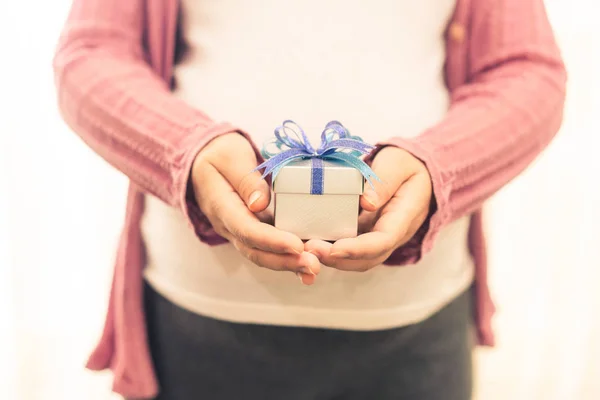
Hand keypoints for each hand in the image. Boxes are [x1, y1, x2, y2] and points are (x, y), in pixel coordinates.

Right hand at [191, 133, 319, 283]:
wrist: (205, 163)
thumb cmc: (220, 155)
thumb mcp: (231, 157)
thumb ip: (246, 180)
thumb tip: (260, 204)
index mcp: (221, 207)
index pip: (247, 230)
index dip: (272, 241)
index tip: (297, 245)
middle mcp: (229, 226)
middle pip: (256, 252)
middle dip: (285, 261)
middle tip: (313, 265)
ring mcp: (240, 232)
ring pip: (263, 255)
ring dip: (290, 264)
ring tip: (315, 268)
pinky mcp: (253, 231)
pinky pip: (270, 249)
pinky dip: (290, 258)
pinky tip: (310, 262)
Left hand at [305, 146, 432, 271]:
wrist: (418, 175)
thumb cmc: (406, 166)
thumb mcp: (397, 164)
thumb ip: (383, 182)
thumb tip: (368, 202)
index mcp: (404, 217)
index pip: (383, 241)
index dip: (357, 249)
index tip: (333, 248)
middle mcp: (392, 235)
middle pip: (366, 259)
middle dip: (337, 259)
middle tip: (308, 249)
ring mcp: (378, 239)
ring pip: (356, 259)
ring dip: (330, 259)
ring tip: (304, 249)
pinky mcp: (365, 236)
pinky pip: (348, 249)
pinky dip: (329, 250)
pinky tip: (307, 242)